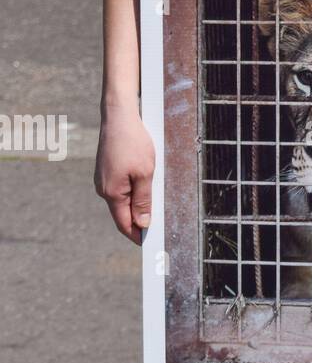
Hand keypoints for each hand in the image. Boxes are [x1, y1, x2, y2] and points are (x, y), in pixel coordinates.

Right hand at [94, 105, 154, 244]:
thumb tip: (142, 224)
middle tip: (158, 230)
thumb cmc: (133, 143)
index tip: (149, 245)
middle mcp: (104, 189)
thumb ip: (143, 200)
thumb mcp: (145, 173)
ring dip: (137, 205)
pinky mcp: (107, 171)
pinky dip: (133, 192)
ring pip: (122, 200)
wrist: (119, 117)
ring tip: (154, 209)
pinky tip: (145, 189)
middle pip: (123, 213)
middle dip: (138, 222)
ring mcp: (103, 180)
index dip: (137, 235)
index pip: (124, 223)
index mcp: (112, 193)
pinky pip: (121, 188)